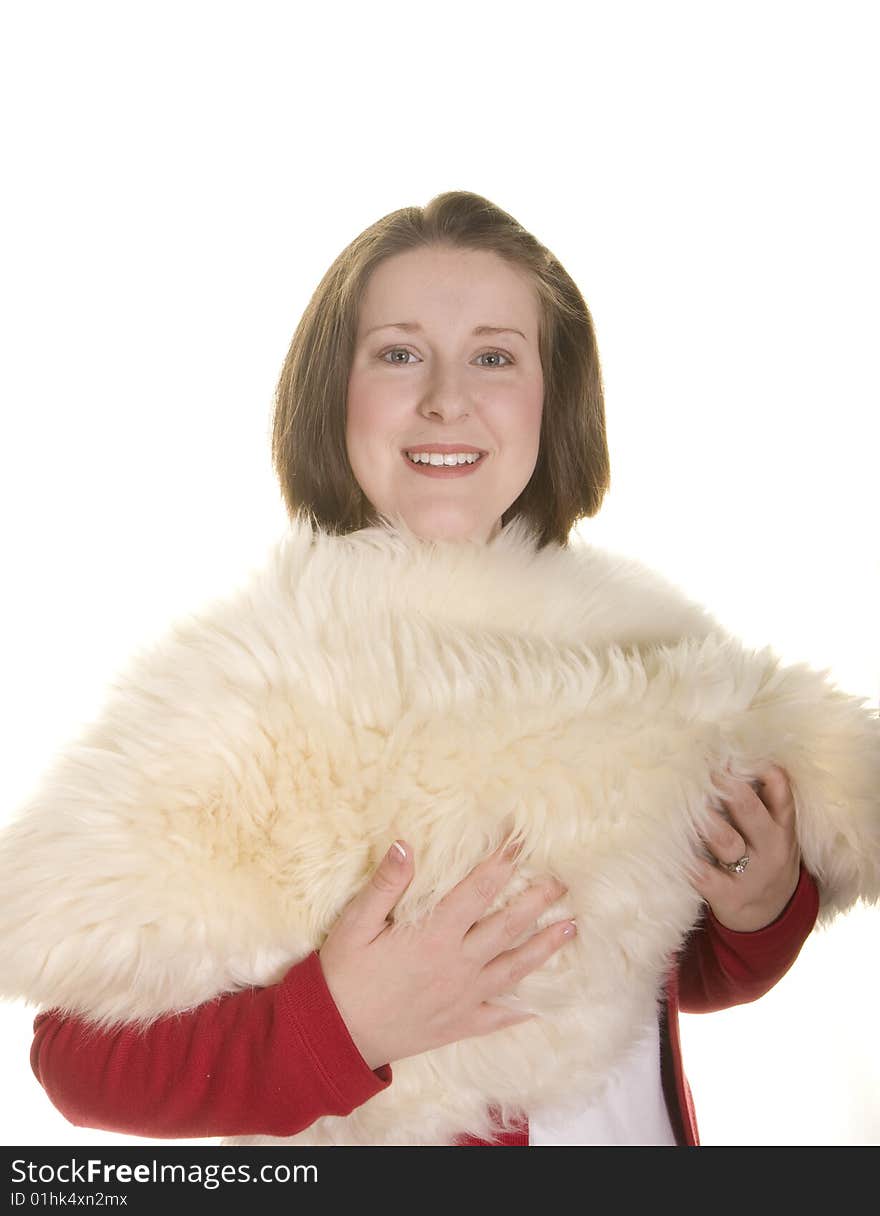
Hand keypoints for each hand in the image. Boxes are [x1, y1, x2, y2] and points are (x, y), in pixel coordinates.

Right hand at [318, 840, 574, 1070]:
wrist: (335, 1038)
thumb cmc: (342, 976)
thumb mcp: (355, 925)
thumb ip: (385, 885)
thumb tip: (406, 844)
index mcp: (433, 935)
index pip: (478, 890)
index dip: (502, 862)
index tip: (522, 840)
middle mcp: (457, 964)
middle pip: (507, 926)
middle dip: (537, 900)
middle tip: (562, 881)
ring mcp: (463, 997)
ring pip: (514, 968)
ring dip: (545, 947)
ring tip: (571, 928)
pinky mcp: (459, 1025)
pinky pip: (499, 1016)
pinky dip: (523, 1009)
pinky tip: (542, 1002)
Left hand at [691, 764, 801, 931]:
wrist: (770, 918)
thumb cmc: (764, 860)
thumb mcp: (776, 832)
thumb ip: (761, 800)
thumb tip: (727, 755)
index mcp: (784, 828)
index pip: (781, 790)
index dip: (759, 767)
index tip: (730, 751)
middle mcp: (771, 849)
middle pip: (750, 810)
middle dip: (726, 786)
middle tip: (704, 767)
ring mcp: (751, 874)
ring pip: (725, 841)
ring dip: (703, 819)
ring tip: (684, 800)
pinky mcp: (728, 896)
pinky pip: (703, 875)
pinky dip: (686, 859)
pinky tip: (668, 843)